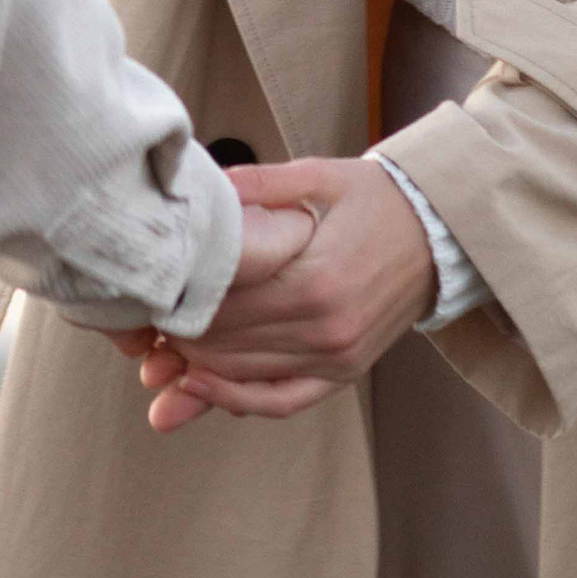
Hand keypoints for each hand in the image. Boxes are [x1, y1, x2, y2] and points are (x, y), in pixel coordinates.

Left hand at [134, 157, 436, 429]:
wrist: (437, 234)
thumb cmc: (374, 199)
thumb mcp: (317, 176)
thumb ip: (259, 187)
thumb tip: (205, 189)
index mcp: (316, 278)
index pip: (226, 303)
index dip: (179, 301)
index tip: (146, 293)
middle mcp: (326, 329)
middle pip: (228, 344)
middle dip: (178, 338)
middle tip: (139, 327)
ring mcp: (337, 358)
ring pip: (246, 377)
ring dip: (195, 373)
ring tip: (154, 361)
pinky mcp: (344, 374)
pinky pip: (283, 401)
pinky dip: (238, 400)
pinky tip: (202, 391)